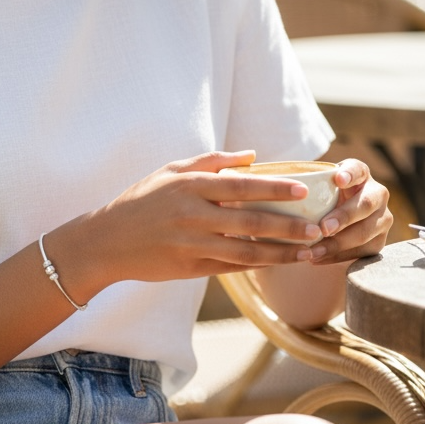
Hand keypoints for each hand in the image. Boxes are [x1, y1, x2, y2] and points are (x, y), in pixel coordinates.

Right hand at [79, 150, 334, 287]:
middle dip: (289, 225)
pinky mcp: (190, 269)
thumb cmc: (141, 201)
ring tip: (309, 251)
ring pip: (246, 251)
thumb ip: (211, 161)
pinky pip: (232, 268)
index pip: (241, 186)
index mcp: (190, 186)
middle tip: (318, 227)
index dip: (275, 188)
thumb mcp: (169, 171)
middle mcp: (193, 216)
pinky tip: (280, 262)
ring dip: (282, 252)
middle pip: (251, 221)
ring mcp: (192, 245)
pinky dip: (258, 265)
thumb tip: (253, 155)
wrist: (106, 242)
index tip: (304, 189)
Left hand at [309, 159, 391, 264]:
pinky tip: (318, 258)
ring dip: (338, 244)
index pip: (358, 170)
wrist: (336, 219)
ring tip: (313, 250)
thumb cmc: (319, 198)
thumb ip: (306, 185)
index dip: (350, 174)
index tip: (338, 179)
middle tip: (323, 228)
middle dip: (344, 217)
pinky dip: (338, 256)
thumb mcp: (316, 187)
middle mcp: (377, 194)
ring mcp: (382, 219)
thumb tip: (280, 186)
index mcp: (360, 174)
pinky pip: (361, 252)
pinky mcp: (379, 241)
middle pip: (365, 205)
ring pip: (364, 232)